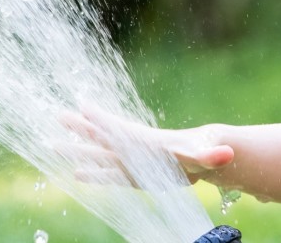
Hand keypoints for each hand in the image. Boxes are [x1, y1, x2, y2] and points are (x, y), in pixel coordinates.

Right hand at [59, 105, 234, 185]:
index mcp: (145, 141)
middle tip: (56, 114)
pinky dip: (91, 172)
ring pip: (97, 153)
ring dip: (76, 148)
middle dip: (79, 126)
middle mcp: (133, 148)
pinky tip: (75, 173)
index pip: (120, 128)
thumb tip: (228, 153)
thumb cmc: (201, 153)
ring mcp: (129, 161)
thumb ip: (213, 156)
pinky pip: (106, 173)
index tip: (83, 104)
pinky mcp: (131, 175)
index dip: (102, 117)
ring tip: (51, 144)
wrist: (200, 156)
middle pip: (101, 135)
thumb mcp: (205, 156)